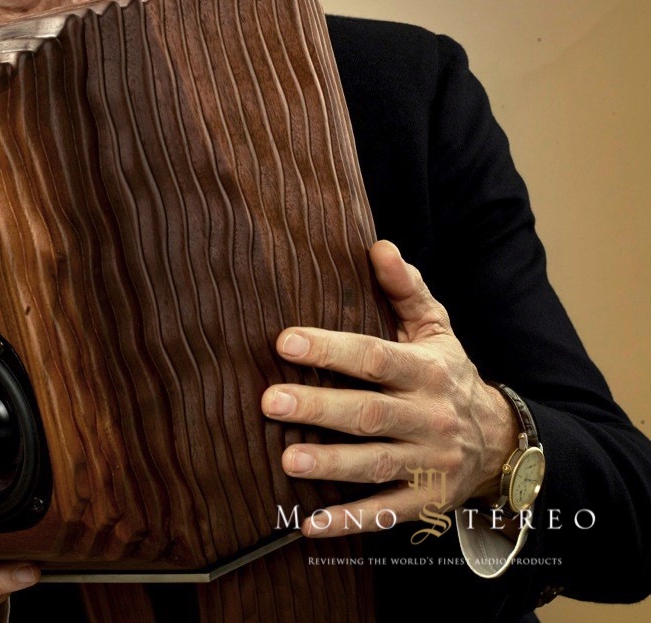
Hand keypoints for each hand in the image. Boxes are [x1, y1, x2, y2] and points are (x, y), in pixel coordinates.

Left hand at [260, 240, 517, 537]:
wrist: (502, 442)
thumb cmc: (450, 374)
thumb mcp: (436, 329)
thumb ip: (406, 289)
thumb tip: (377, 245)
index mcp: (426, 370)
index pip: (374, 357)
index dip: (331, 349)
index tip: (285, 341)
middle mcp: (428, 417)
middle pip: (369, 413)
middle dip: (319, 407)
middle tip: (269, 401)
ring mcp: (428, 463)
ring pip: (376, 464)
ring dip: (331, 465)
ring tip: (286, 460)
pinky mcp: (425, 501)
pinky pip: (385, 512)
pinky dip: (349, 522)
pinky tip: (310, 526)